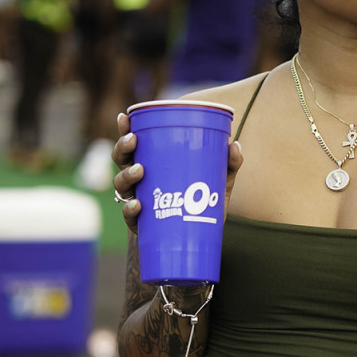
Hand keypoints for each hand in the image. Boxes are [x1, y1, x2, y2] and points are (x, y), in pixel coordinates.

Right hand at [111, 111, 244, 232]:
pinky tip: (138, 205)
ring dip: (127, 175)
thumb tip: (234, 145)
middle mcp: (140, 180)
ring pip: (121, 185)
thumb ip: (228, 164)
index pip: (134, 142)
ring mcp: (139, 200)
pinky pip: (130, 216)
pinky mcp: (142, 224)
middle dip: (123, 147)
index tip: (125, 117)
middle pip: (121, 159)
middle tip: (134, 140)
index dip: (125, 129)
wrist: (200, 240)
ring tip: (139, 170)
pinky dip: (131, 210)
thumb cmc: (205, 204)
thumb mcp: (219, 182)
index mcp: (153, 162)